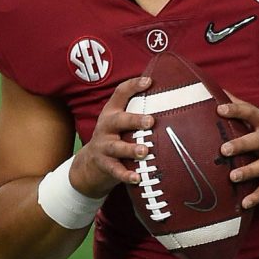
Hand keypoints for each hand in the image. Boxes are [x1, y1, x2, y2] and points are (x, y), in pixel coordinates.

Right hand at [69, 77, 154, 197]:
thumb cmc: (114, 137)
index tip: (149, 81)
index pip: (120, 94)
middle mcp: (106, 127)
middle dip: (134, 120)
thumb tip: (170, 95)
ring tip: (144, 151)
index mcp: (112, 113)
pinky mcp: (104, 165)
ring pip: (116, 147)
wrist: (88, 164)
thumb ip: (137, 110)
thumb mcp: (120, 121)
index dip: (133, 86)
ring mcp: (103, 146)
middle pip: (118, 120)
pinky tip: (137, 178)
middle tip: (151, 121)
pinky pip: (115, 170)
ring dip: (130, 149)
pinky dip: (126, 175)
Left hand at [217, 94, 258, 208]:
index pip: (251, 112)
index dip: (236, 109)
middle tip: (223, 149)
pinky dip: (257, 196)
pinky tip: (244, 204)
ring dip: (248, 172)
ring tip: (232, 177)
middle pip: (258, 141)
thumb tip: (219, 91)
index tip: (219, 108)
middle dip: (241, 145)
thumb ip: (242, 108)